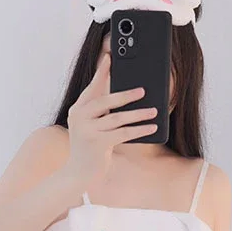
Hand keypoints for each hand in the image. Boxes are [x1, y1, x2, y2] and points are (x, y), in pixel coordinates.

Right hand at [65, 53, 158, 189]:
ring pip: (117, 117)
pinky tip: (151, 127)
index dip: (101, 72)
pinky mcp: (97, 143)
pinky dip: (139, 129)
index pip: (91, 87)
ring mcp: (87, 130)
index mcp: (77, 109)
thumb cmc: (90, 148)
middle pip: (105, 100)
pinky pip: (123, 133)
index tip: (110, 57)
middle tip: (143, 90)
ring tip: (154, 110)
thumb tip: (126, 95)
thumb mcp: (93, 127)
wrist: (78, 173)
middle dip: (126, 94)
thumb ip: (103, 112)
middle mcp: (79, 117)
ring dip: (138, 114)